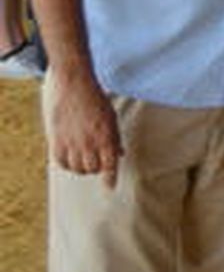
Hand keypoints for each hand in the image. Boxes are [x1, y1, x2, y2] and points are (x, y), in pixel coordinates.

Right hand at [47, 69, 120, 187]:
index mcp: (106, 135)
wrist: (72, 83)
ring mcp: (72, 141)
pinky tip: (70, 160)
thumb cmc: (95, 99)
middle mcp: (89, 142)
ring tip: (83, 162)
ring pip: (77, 168)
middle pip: (93, 169)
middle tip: (97, 164)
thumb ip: (115, 137)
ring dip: (82, 168)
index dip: (110, 178)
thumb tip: (120, 154)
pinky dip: (67, 164)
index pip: (110, 164)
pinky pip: (61, 161)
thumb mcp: (111, 116)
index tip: (110, 188)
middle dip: (97, 169)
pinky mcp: (56, 139)